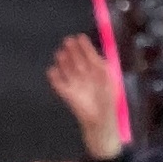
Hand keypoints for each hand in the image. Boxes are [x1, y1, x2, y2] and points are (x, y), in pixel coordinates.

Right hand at [47, 36, 123, 158]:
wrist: (100, 124)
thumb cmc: (108, 104)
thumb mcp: (110, 84)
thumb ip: (104, 71)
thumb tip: (100, 57)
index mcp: (97, 72)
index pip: (90, 56)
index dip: (85, 47)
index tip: (80, 37)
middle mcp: (85, 76)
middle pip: (77, 60)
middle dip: (73, 51)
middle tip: (67, 41)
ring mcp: (76, 84)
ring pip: (68, 69)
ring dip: (64, 62)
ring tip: (60, 54)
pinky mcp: (67, 95)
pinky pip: (59, 84)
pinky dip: (55, 78)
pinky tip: (52, 71)